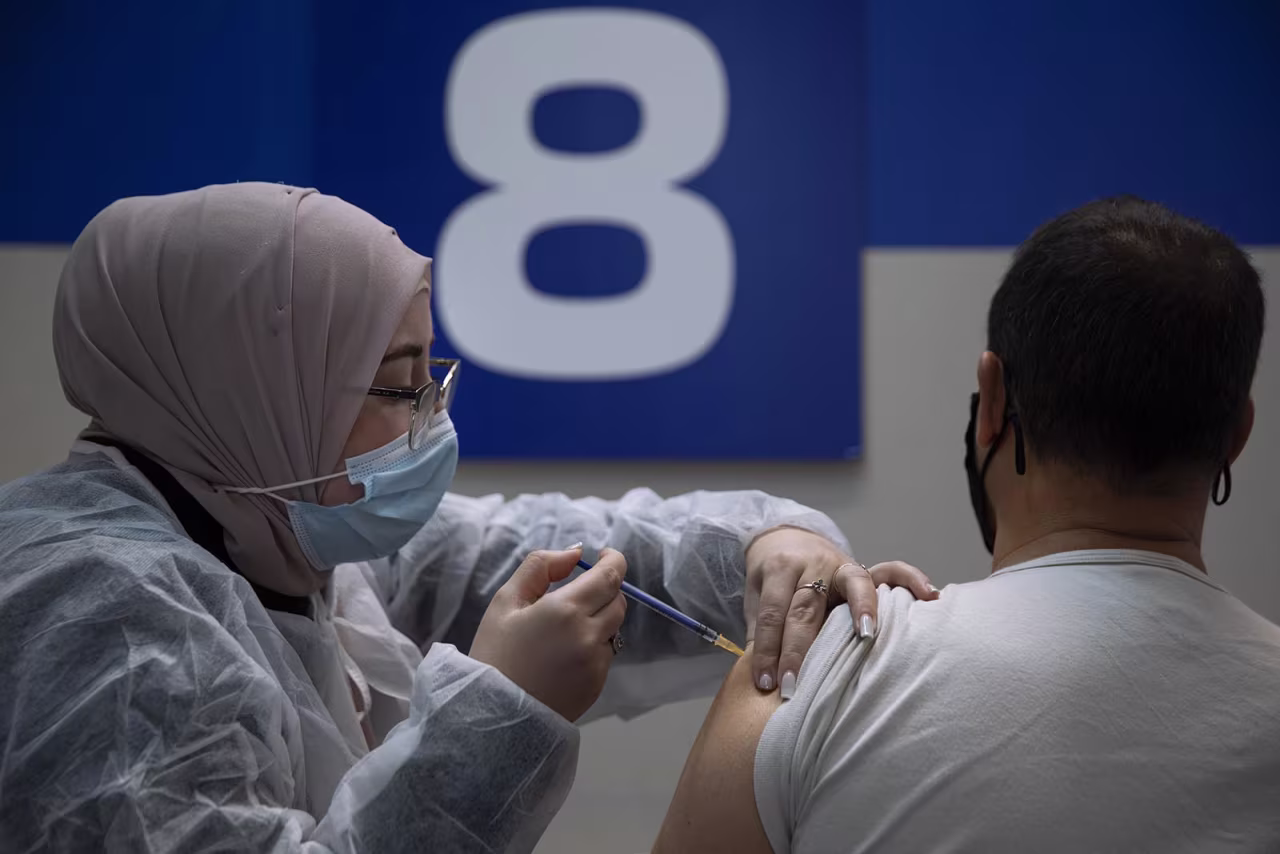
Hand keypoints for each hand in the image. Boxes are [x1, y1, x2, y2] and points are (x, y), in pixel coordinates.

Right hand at [471, 546, 627, 721]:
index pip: (610, 575)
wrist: (493, 714)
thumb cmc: (495, 654)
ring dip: (599, 618)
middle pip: (617, 600)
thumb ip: (541, 567)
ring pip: (614, 627)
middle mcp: (589, 635)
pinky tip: (563, 655)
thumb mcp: (506, 601)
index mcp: (566, 610)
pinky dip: (593, 646)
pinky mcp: (597, 684)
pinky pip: (605, 654)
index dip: (614, 560)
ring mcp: (596, 663)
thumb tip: (574, 553)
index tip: (605, 555)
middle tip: (577, 592)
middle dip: (604, 589)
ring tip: (563, 629)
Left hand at [744, 527, 936, 693]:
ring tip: (866, 637)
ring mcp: (843, 565)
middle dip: (799, 650)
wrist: (787, 538)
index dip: (768, 649)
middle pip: (807, 608)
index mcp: (781, 568)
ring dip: (861, 611)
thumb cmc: (772, 578)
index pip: (774, 613)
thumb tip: (766, 675)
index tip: (766, 682)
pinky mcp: (865, 569)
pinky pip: (892, 569)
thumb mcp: (757, 595)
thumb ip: (763, 627)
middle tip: (792, 685)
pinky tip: (929, 595)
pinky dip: (911, 579)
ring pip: (854, 585)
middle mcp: (814, 563)